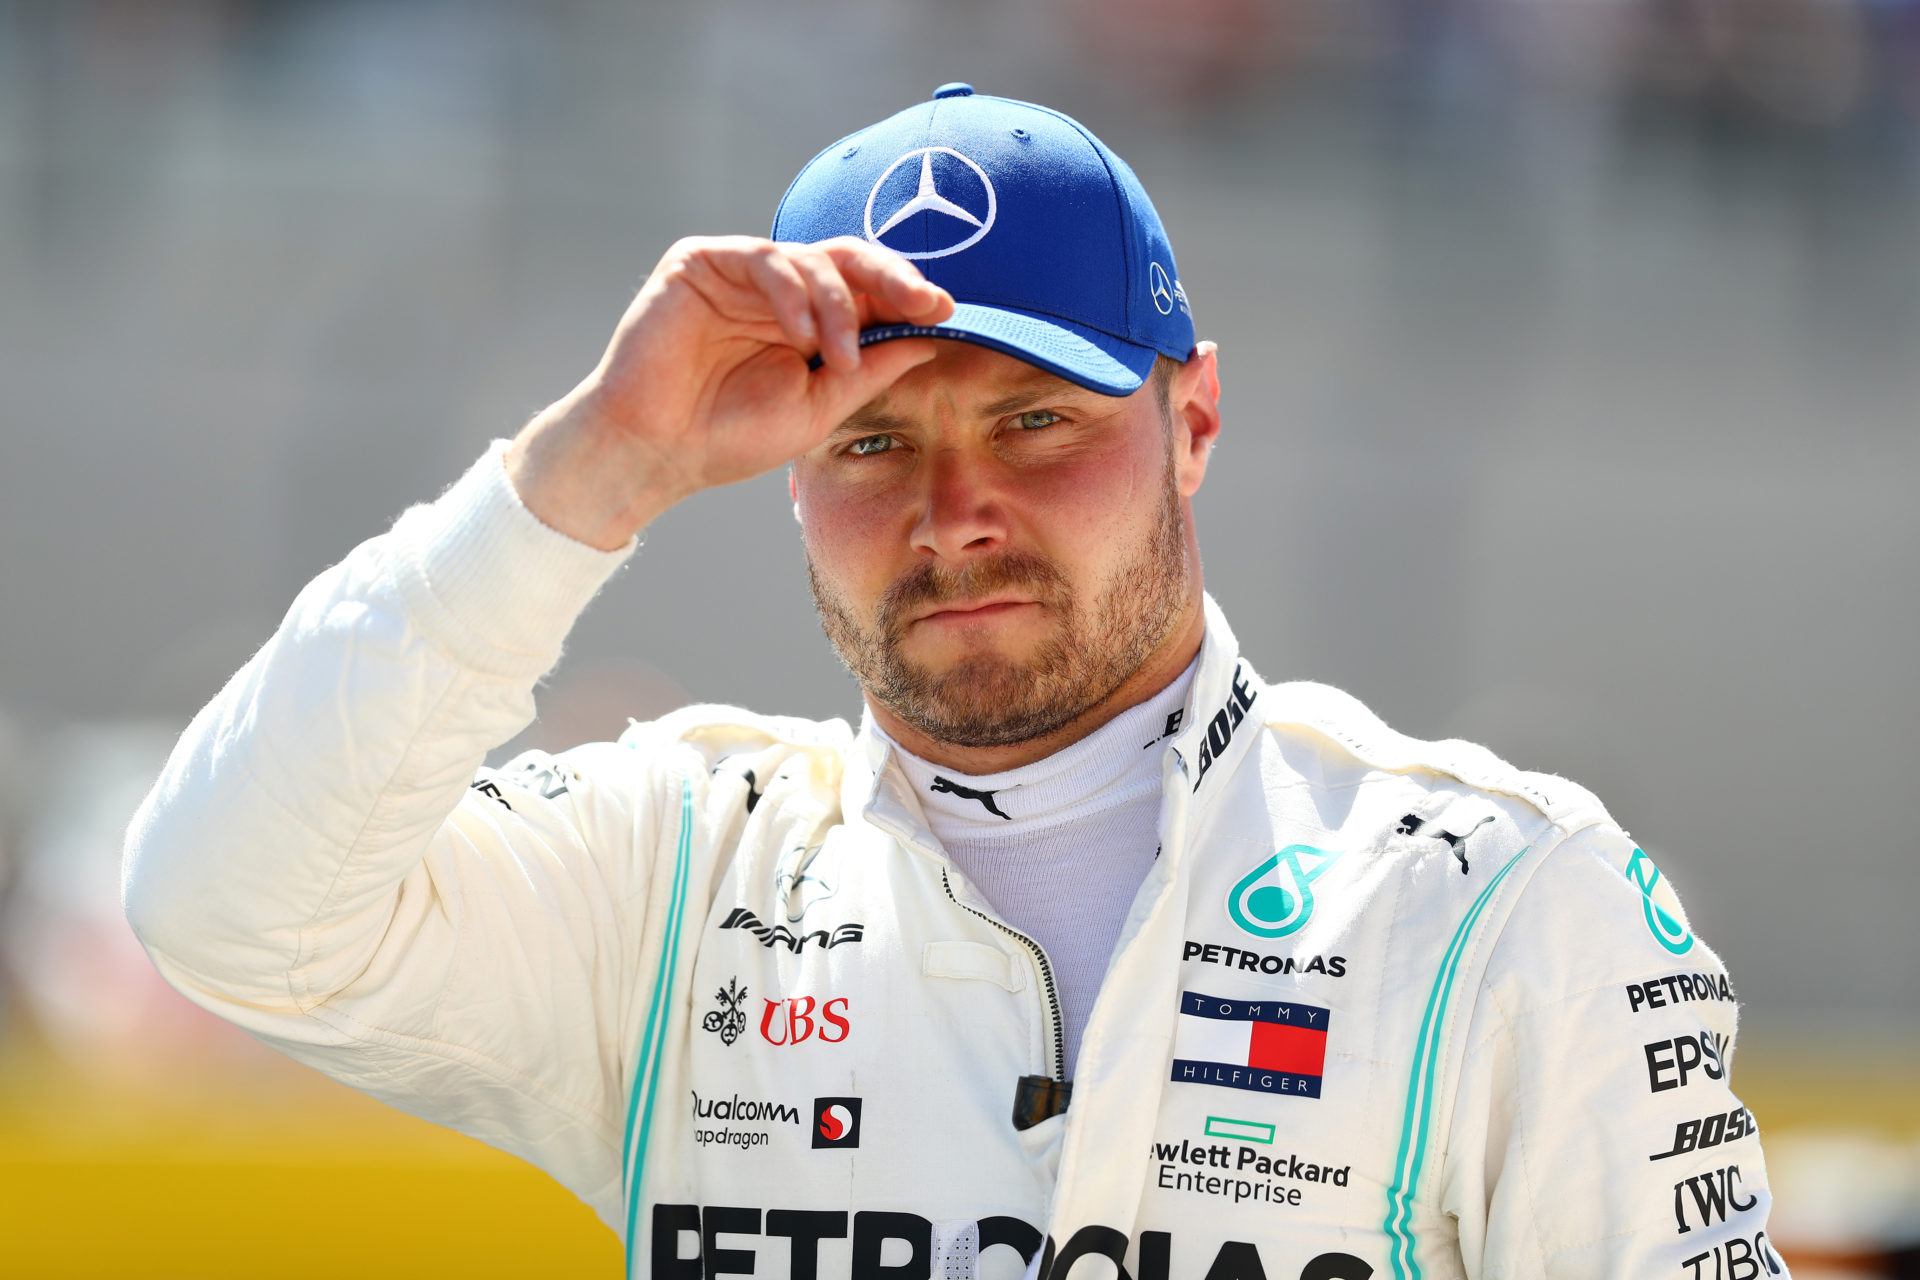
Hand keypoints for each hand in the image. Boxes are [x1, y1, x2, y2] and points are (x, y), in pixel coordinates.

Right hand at [506, 236, 953, 549]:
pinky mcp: (702, 262)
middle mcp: (778, 290)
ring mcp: (740, 273)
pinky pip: (765, 258)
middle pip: (848, 259)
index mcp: (807, 321)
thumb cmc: (730, 435)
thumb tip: (932, 340)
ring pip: (812, 259)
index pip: (867, 291)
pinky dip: (792, 294)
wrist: (657, 451)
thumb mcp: (821, 407)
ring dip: (839, 306)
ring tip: (840, 356)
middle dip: (894, 278)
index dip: (908, 295)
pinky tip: (801, 337)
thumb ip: (872, 371)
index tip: (948, 312)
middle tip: (925, 301)